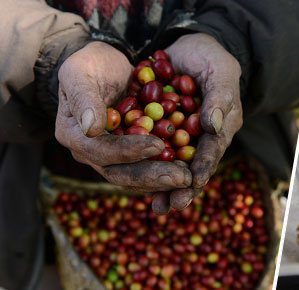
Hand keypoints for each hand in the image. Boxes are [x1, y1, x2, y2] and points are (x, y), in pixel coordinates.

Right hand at [55, 42, 191, 192]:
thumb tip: (91, 128)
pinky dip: (167, 172)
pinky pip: (148, 170)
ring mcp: (111, 158)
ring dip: (163, 181)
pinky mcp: (130, 156)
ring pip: (136, 177)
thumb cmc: (91, 64)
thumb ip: (84, 98)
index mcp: (73, 135)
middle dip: (151, 176)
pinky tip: (189, 172)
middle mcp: (90, 153)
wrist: (107, 66)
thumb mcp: (81, 72)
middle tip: (181, 177)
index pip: (100, 151)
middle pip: (119, 173)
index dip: (128, 151)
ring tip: (189, 178)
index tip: (157, 145)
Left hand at [151, 33, 242, 212]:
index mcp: (221, 126)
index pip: (213, 150)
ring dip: (163, 184)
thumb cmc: (210, 56)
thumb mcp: (221, 70)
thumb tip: (212, 126)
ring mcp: (180, 135)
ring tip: (158, 206)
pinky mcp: (158, 129)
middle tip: (173, 204)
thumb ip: (220, 97)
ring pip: (172, 164)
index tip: (194, 183)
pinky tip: (133, 180)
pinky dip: (143, 165)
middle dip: (183, 186)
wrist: (186, 46)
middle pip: (193, 166)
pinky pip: (150, 151)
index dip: (204, 167)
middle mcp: (201, 136)